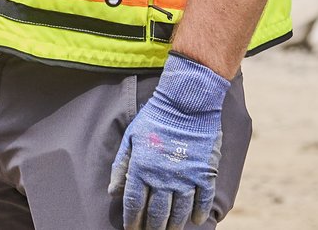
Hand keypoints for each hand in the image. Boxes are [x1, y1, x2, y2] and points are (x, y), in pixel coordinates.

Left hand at [110, 55, 228, 229]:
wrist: (187, 101)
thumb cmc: (155, 116)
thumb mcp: (131, 137)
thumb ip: (121, 165)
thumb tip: (112, 192)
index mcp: (142, 169)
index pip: (134, 204)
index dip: (132, 220)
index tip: (132, 229)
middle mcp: (163, 178)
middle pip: (156, 213)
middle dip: (152, 227)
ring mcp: (186, 177)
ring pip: (178, 212)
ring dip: (173, 225)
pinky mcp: (205, 173)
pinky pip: (203, 200)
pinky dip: (198, 213)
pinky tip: (195, 221)